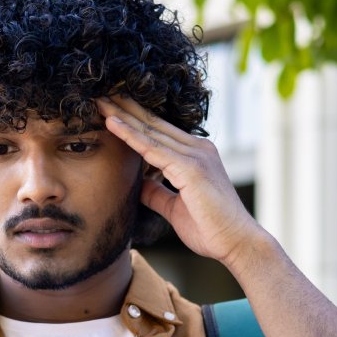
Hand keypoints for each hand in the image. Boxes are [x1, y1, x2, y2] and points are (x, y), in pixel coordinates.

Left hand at [97, 94, 263, 266]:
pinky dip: (130, 135)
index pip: (160, 132)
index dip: (135, 119)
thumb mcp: (176, 207)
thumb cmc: (211, 228)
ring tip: (99, 100)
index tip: (111, 109)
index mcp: (197, 156)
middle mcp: (198, 149)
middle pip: (154, 123)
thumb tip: (139, 184)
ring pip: (150, 131)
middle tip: (100, 93)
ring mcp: (195, 156)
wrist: (237, 243)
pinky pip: (152, 148)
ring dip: (122, 114)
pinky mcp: (190, 168)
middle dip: (125, 108)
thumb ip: (158, 193)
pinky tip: (112, 123)